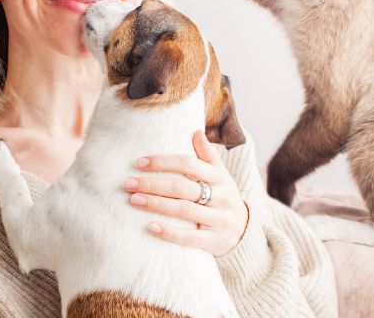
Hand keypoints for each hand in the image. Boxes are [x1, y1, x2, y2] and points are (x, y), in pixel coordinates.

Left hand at [123, 130, 250, 256]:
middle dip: (153, 184)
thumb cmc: (224, 198)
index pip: (189, 164)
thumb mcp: (221, 175)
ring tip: (133, 200)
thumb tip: (195, 131)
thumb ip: (208, 155)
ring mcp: (219, 220)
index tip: (139, 163)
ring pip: (184, 211)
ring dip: (156, 204)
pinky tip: (150, 227)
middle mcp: (221, 197)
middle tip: (128, 183)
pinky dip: (169, 232)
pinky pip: (189, 238)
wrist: (244, 231)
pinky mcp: (214, 241)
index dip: (163, 162)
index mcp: (220, 177)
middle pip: (183, 187)